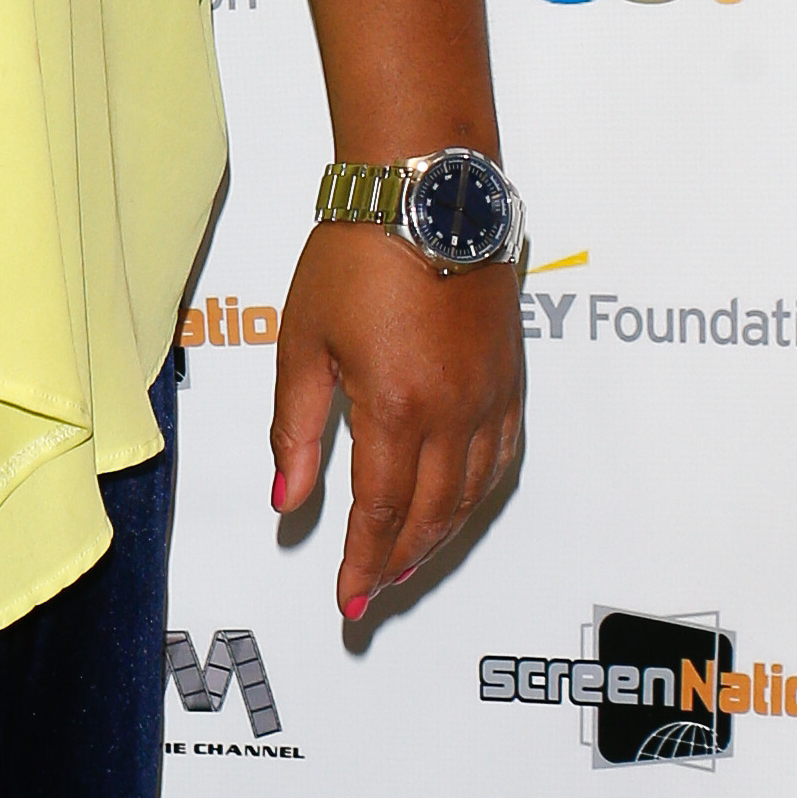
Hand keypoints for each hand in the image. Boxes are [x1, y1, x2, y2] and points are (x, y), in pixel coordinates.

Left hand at [267, 223, 521, 621]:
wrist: (424, 196)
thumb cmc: (356, 256)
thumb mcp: (303, 346)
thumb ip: (293, 433)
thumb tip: (287, 504)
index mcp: (395, 409)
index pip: (378, 514)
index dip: (362, 565)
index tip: (348, 601)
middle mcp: (453, 413)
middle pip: (429, 517)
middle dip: (398, 565)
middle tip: (372, 594)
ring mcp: (489, 398)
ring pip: (470, 497)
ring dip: (438, 539)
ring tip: (404, 564)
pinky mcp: (509, 380)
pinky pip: (501, 460)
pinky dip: (476, 498)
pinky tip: (454, 509)